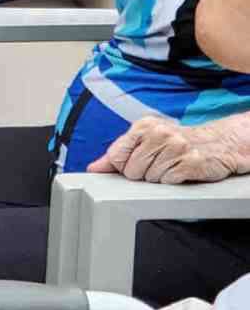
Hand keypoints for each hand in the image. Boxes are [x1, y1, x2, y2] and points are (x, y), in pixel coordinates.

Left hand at [88, 114, 249, 183]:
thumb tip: (93, 168)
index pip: (116, 157)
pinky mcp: (191, 163)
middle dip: (143, 174)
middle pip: (132, 171)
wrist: (217, 143)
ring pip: (150, 179)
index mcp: (143, 126)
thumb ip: (117, 154)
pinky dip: (174, 182)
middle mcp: (159, 133)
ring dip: (160, 178)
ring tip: (171, 166)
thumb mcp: (145, 141)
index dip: (124, 167)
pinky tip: (181, 172)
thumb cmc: (176, 143)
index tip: (135, 164)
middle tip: (158, 164)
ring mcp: (176, 147)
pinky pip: (169, 182)